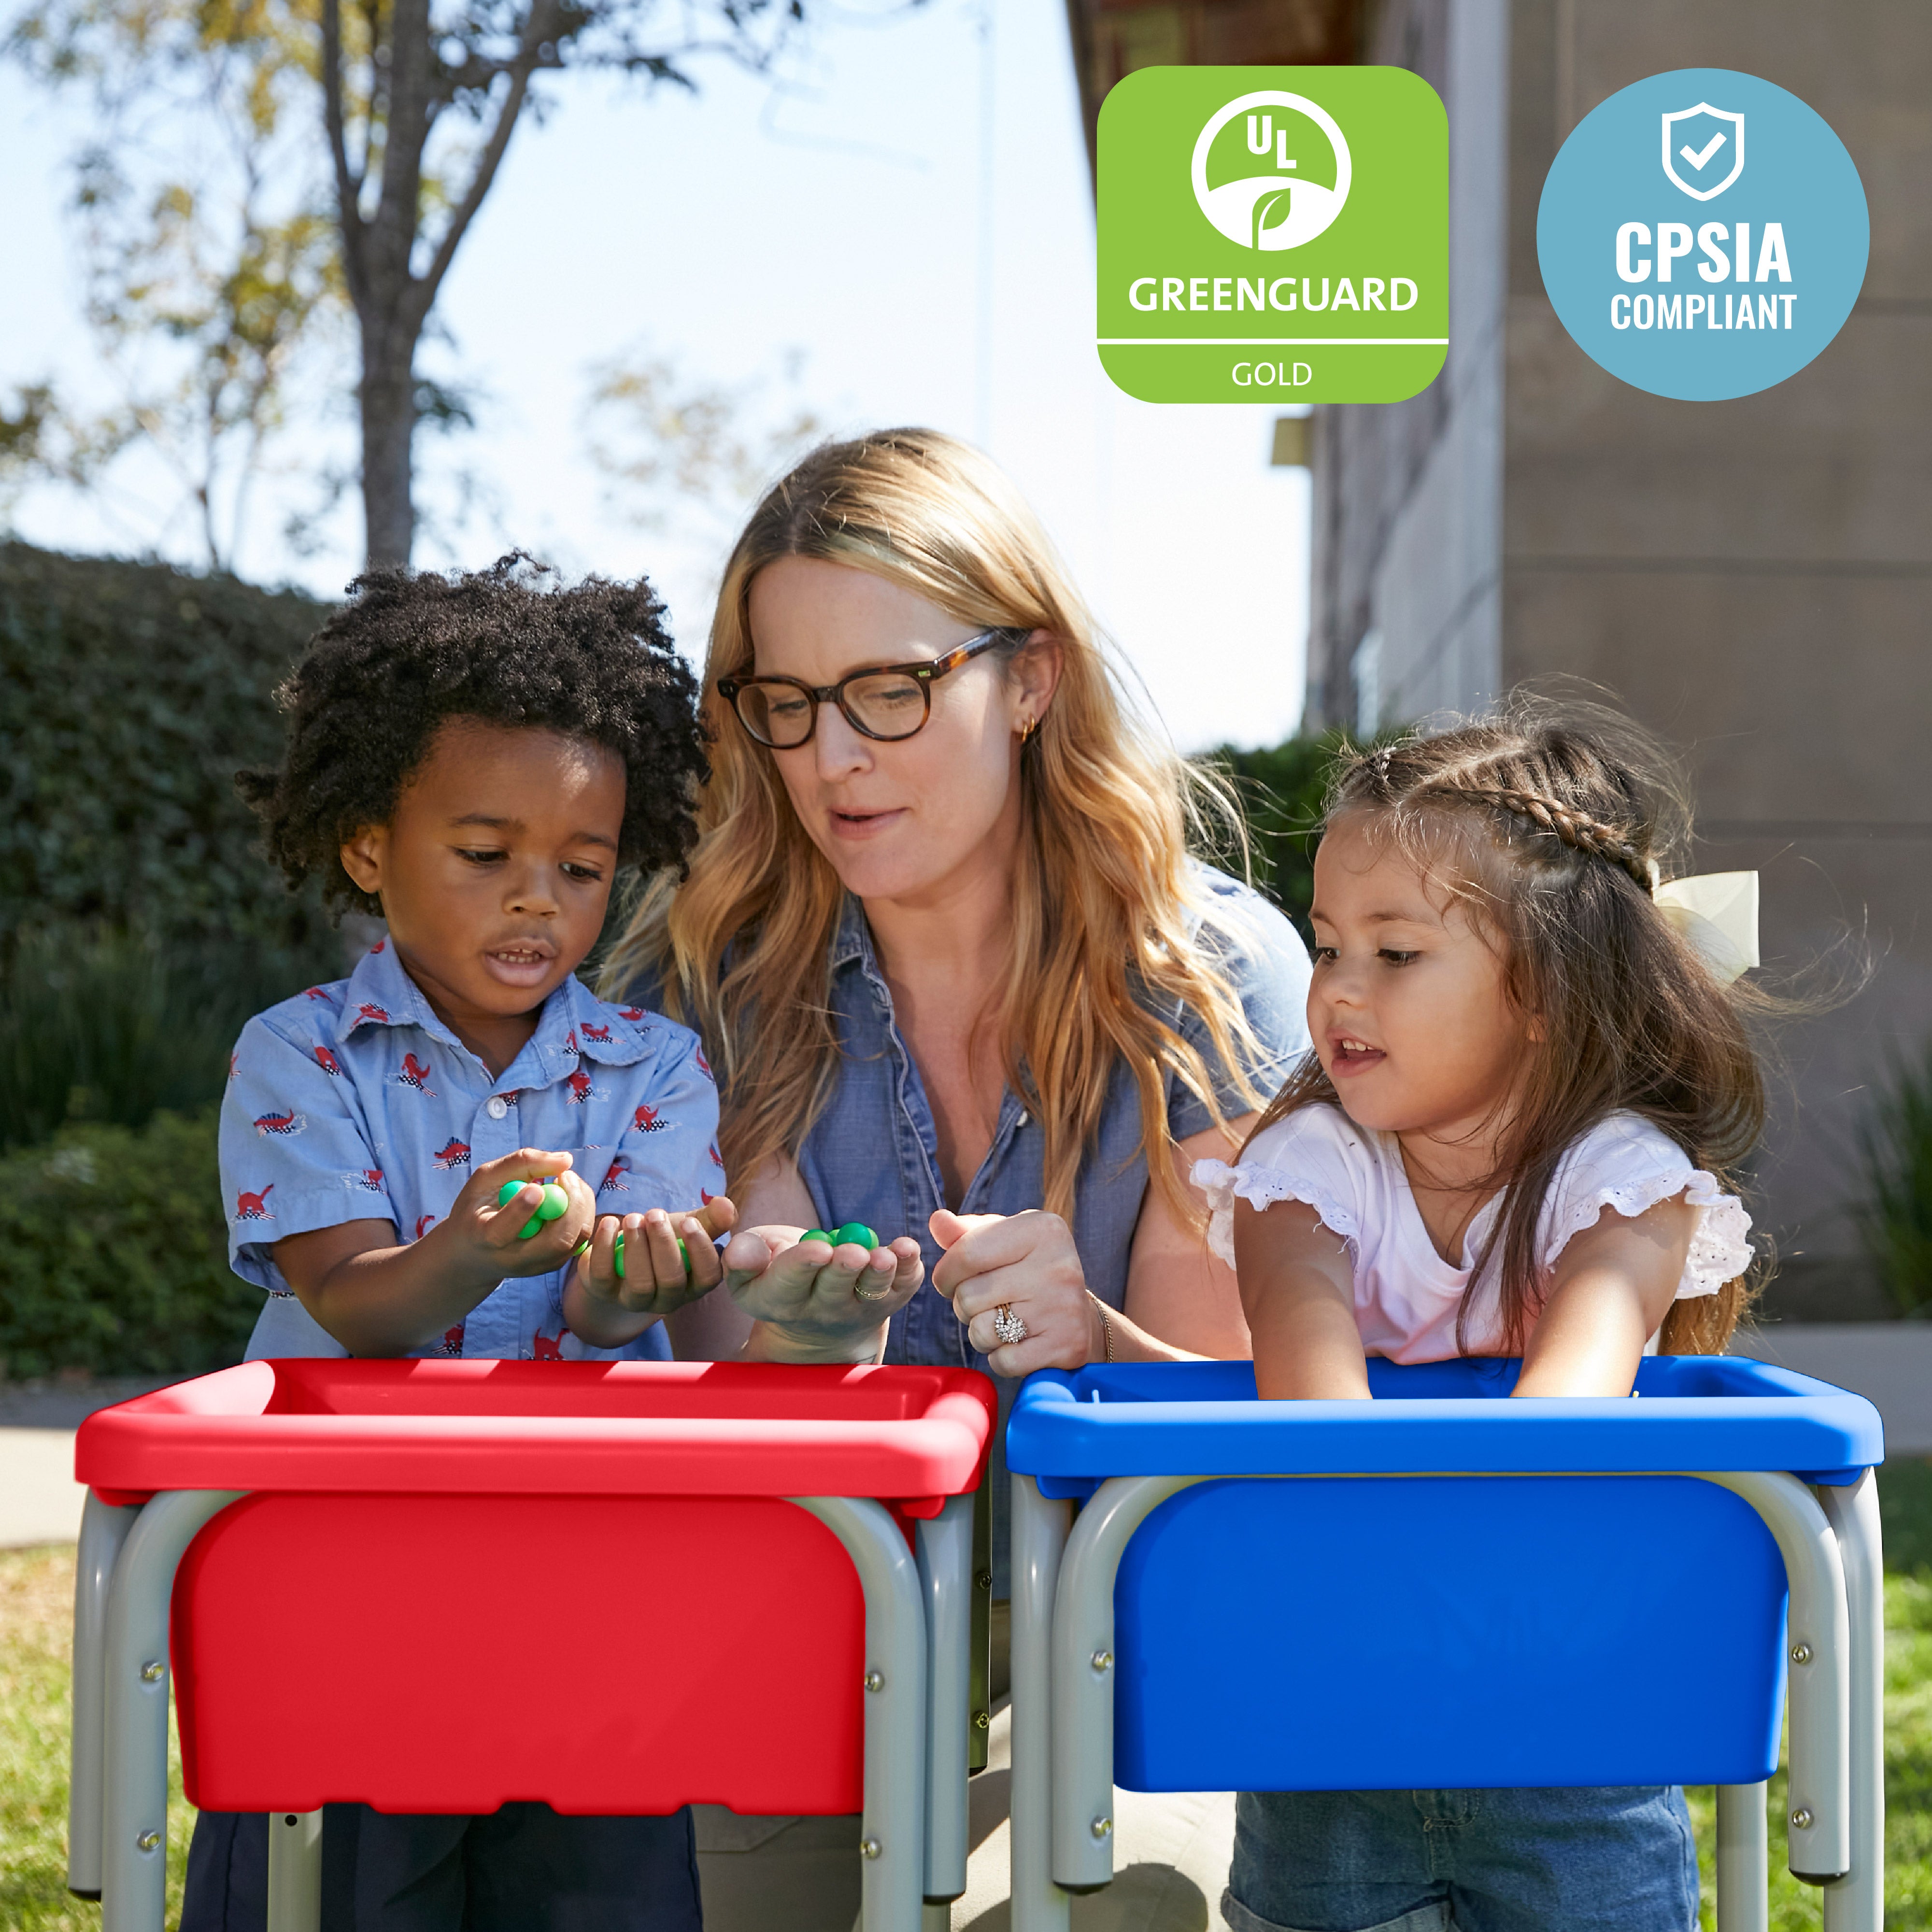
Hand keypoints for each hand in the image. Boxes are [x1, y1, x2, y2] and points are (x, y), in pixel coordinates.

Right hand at [436, 1149, 596, 1287]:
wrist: (475, 1254)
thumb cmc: (478, 1208)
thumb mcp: (486, 1179)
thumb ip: (521, 1163)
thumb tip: (566, 1159)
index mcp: (484, 1238)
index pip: (504, 1231)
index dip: (522, 1209)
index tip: (537, 1187)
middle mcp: (514, 1259)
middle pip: (556, 1241)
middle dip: (571, 1204)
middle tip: (566, 1175)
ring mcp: (537, 1266)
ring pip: (575, 1239)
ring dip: (580, 1204)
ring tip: (565, 1183)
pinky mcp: (554, 1265)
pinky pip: (581, 1239)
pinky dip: (581, 1213)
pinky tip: (566, 1199)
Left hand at [574, 1197, 736, 1320]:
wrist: (620, 1259)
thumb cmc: (661, 1242)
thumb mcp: (686, 1229)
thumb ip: (709, 1218)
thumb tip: (726, 1206)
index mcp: (694, 1284)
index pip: (707, 1276)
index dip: (700, 1251)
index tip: (688, 1222)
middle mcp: (668, 1299)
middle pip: (671, 1280)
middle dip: (664, 1244)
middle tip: (655, 1214)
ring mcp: (634, 1300)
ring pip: (640, 1284)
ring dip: (637, 1247)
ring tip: (633, 1218)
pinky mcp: (603, 1292)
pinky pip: (602, 1276)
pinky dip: (604, 1247)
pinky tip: (609, 1223)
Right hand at [722, 1225, 923, 1362]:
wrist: (815, 1315)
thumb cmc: (778, 1274)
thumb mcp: (751, 1267)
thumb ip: (744, 1255)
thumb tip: (740, 1251)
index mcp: (779, 1300)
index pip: (789, 1283)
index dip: (802, 1265)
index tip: (817, 1250)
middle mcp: (820, 1311)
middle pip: (834, 1290)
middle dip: (844, 1268)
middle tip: (853, 1253)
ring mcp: (858, 1309)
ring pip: (871, 1292)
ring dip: (880, 1273)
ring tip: (885, 1256)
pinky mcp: (889, 1300)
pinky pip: (902, 1287)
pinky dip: (909, 1268)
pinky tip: (909, 1250)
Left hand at [931, 1208, 1103, 1376]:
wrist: (1080, 1316)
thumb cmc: (1029, 1271)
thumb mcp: (1002, 1241)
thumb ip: (965, 1233)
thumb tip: (937, 1221)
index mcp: (1042, 1229)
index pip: (966, 1253)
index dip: (946, 1273)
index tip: (950, 1281)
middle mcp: (1058, 1264)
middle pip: (969, 1295)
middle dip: (964, 1305)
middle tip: (986, 1303)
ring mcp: (1064, 1307)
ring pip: (982, 1331)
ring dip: (980, 1333)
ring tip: (1001, 1322)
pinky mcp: (1067, 1347)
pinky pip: (1003, 1361)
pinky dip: (1001, 1358)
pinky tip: (1018, 1343)